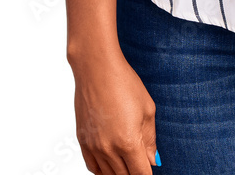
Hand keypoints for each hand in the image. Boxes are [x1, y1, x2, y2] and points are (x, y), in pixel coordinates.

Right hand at [70, 48, 158, 173]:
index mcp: (128, 142)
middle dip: (134, 172)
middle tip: (141, 162)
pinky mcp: (82, 141)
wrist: (97, 69)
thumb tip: (152, 161)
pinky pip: (92, 167)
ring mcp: (93, 147)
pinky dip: (103, 170)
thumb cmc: (125, 84)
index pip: (140, 173)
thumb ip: (150, 139)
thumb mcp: (147, 109)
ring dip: (120, 172)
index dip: (148, 173)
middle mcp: (109, 149)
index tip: (151, 169)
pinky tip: (111, 164)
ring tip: (128, 162)